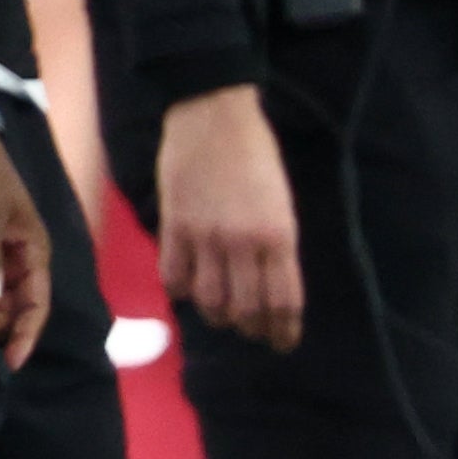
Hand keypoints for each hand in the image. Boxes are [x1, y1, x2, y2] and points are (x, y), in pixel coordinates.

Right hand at [156, 85, 303, 349]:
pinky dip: (181, 292)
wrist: (213, 116)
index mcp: (279, 235)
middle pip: (246, 309)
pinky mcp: (173, 226)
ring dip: (216, 316)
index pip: (283, 300)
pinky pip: (174, 276)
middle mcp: (242, 242)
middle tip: (252, 331)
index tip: (283, 342)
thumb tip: (268, 285)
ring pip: (208, 300)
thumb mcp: (282, 203)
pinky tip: (188, 289)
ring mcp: (204, 236)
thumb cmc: (257, 156)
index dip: (283, 329)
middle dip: (251, 329)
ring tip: (221, 315)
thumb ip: (276, 245)